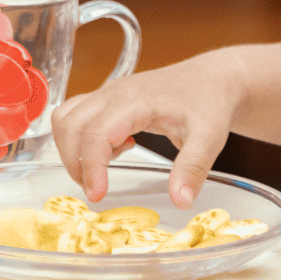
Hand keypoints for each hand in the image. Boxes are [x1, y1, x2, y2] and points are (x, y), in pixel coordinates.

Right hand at [51, 49, 247, 206]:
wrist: (214, 79)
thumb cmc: (209, 102)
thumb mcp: (209, 137)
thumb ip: (193, 168)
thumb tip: (180, 200)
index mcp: (137, 99)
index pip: (97, 132)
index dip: (91, 166)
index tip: (97, 194)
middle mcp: (116, 92)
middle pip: (71, 124)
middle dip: (75, 162)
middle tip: (96, 188)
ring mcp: (109, 93)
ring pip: (66, 118)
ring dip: (72, 149)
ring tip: (102, 168)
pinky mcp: (109, 98)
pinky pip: (76, 115)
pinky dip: (80, 138)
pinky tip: (114, 148)